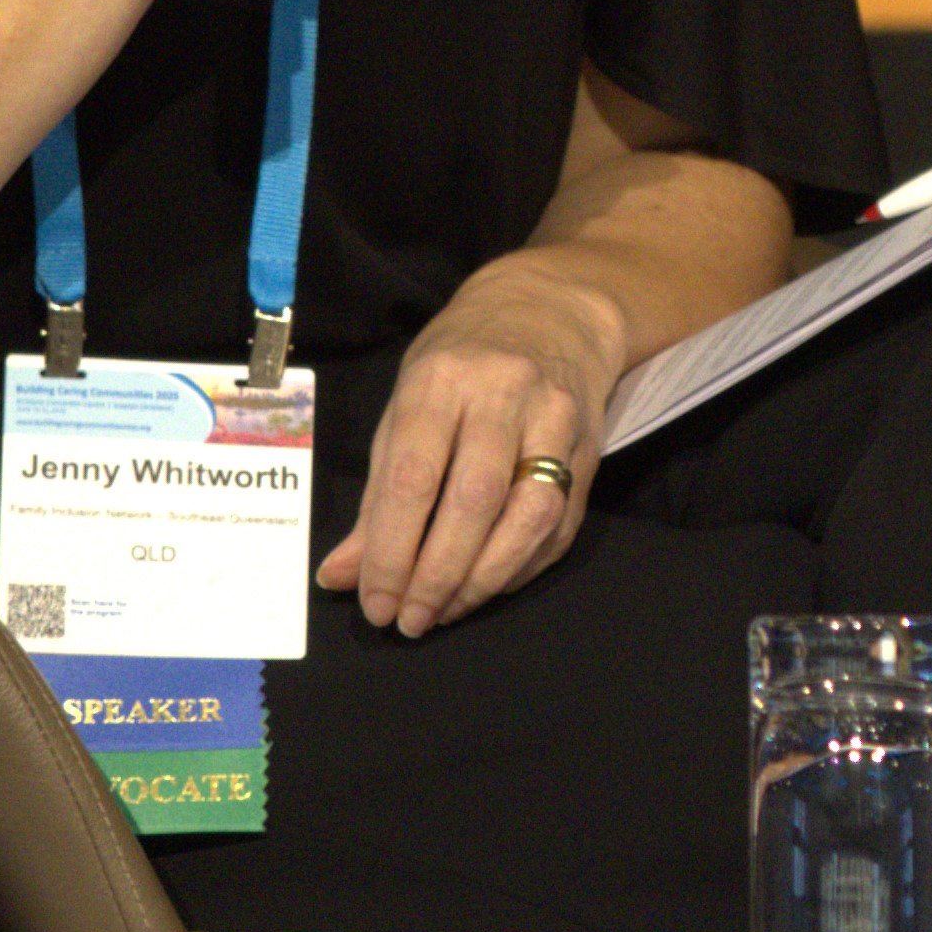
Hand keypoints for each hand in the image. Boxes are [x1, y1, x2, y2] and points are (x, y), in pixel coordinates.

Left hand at [324, 255, 624, 635]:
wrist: (551, 310)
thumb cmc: (460, 362)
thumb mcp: (404, 408)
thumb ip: (376, 496)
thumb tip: (340, 576)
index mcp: (440, 381)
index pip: (412, 477)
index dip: (391, 550)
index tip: (374, 602)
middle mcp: (503, 394)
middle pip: (472, 501)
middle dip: (437, 575)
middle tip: (410, 621)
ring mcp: (555, 419)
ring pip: (528, 516)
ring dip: (484, 579)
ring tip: (447, 611)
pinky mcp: (591, 447)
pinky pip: (561, 524)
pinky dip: (522, 567)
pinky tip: (489, 586)